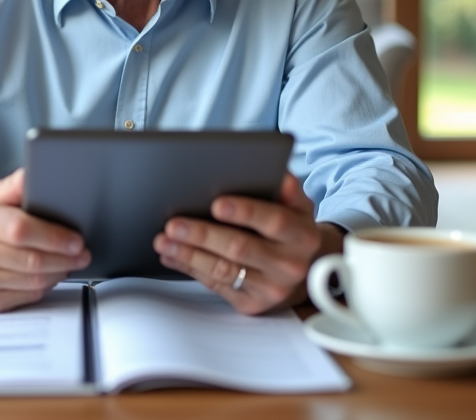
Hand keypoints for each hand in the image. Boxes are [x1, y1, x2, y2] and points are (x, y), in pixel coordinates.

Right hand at [0, 168, 90, 312]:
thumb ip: (16, 186)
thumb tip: (39, 173)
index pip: (19, 229)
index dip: (53, 236)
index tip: (76, 239)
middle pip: (29, 259)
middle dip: (64, 257)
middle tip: (83, 253)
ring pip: (32, 281)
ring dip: (59, 272)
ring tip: (71, 261)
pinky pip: (26, 296)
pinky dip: (45, 285)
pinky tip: (51, 273)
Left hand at [153, 173, 341, 314]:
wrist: (311, 274)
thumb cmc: (293, 230)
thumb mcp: (298, 206)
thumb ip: (286, 188)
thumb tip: (275, 170)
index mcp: (303, 234)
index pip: (275, 221)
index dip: (245, 212)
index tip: (216, 204)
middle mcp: (290, 264)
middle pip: (241, 248)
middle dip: (203, 235)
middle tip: (174, 224)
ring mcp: (271, 288)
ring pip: (223, 270)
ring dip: (188, 254)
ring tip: (164, 240)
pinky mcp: (253, 304)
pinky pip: (216, 285)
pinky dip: (190, 268)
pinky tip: (173, 255)